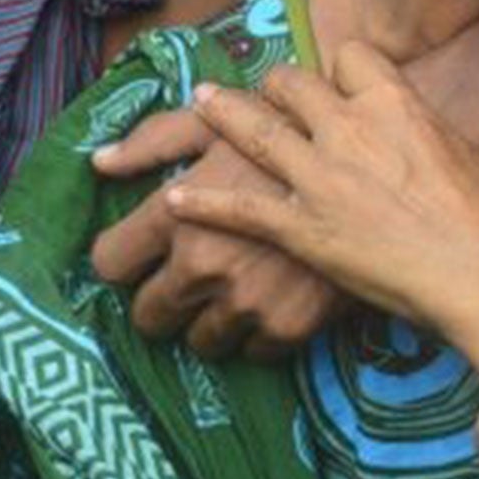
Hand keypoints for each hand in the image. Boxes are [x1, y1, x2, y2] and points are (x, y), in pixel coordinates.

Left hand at [91, 107, 346, 361]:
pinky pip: (252, 354)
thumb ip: (154, 141)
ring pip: (200, 342)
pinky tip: (272, 299)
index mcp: (175, 214)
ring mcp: (246, 302)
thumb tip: (99, 163)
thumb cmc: (289, 134)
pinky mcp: (288, 328)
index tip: (142, 255)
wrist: (379, 169)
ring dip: (209, 322)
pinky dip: (258, 334)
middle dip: (161, 300)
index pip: (111, 263)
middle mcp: (202, 265)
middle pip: (148, 316)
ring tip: (234, 289)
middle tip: (186, 280)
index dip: (124, 258)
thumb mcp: (219, 124)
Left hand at [165, 43, 478, 391]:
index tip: (338, 82)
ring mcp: (321, 176)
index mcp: (397, 103)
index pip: (350, 57)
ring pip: (255, 129)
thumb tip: (463, 157)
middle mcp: (350, 127)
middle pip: (294, 83)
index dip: (340, 70)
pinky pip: (239, 208)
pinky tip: (175, 203)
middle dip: (276, 86)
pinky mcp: (303, 228)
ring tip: (201, 102)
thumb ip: (452, 149)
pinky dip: (202, 204)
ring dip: (223, 115)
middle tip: (264, 93)